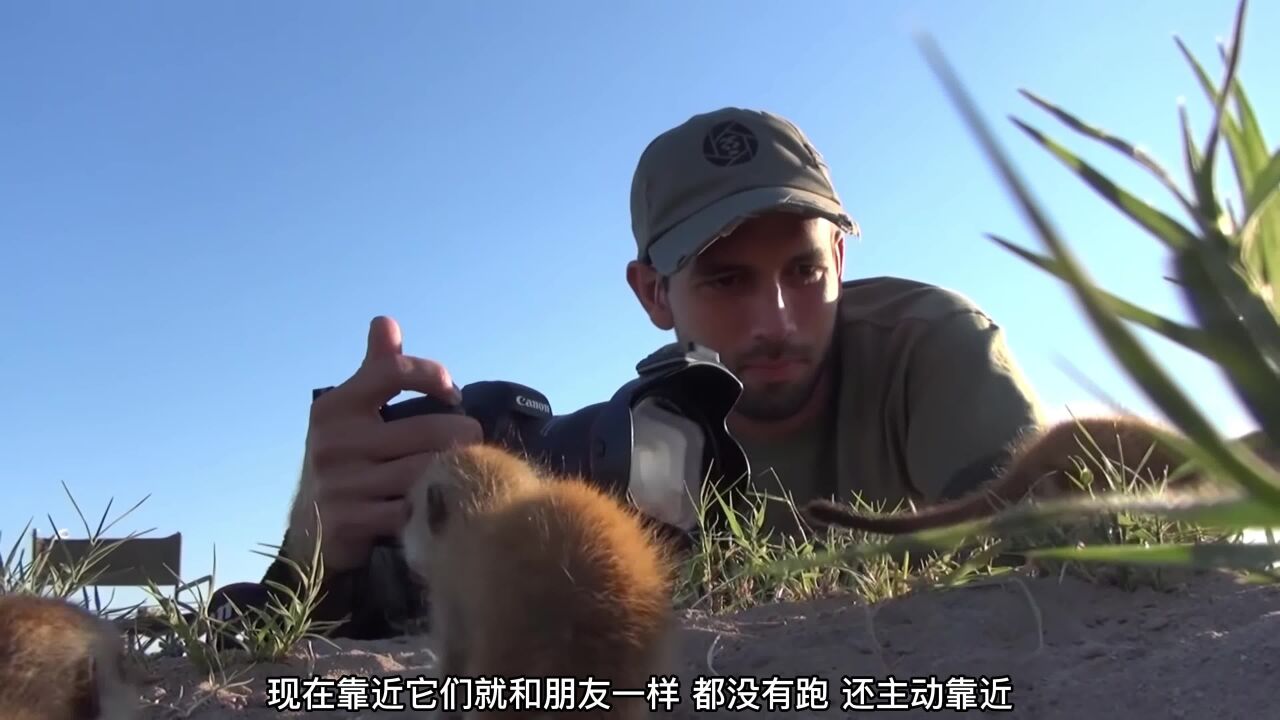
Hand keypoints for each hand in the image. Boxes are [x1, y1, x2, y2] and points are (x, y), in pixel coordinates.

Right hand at [287, 316, 481, 573]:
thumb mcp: (350, 413)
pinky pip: (411, 510)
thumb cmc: (343, 460)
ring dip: (451, 472)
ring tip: (461, 469)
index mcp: (335, 407)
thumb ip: (375, 370)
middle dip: (462, 435)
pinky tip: (434, 504)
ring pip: (424, 472)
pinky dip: (429, 507)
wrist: (310, 531)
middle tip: (472, 441)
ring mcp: (338, 484)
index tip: (452, 392)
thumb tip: (385, 322)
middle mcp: (333, 442)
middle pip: (427, 431)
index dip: (432, 376)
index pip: (392, 372)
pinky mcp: (348, 522)